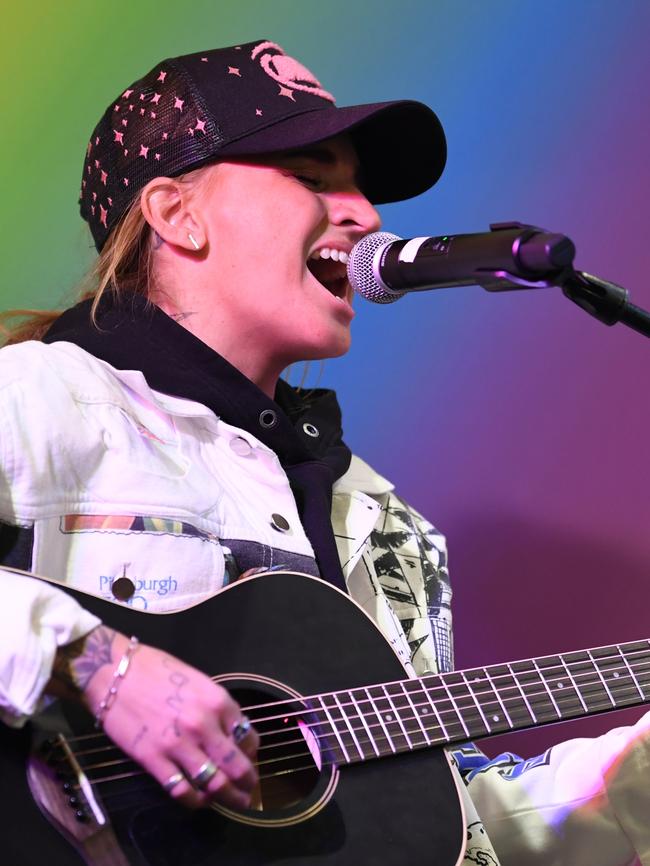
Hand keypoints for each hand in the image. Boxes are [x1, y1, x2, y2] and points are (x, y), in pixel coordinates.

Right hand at [51, 626, 258, 809]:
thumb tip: (231, 733)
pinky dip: (195, 801)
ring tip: (233, 802)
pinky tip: (199, 800)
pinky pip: (181, 791)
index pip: (248, 738)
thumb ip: (216, 708)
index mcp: (218, 702)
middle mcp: (204, 725)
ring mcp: (179, 745)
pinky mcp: (154, 761)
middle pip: (237, 767)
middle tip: (249, 792)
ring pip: (214, 784)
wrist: (114, 672)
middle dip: (248, 783)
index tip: (249, 760)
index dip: (252, 754)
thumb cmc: (157, 670)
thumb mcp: (198, 681)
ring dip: (228, 797)